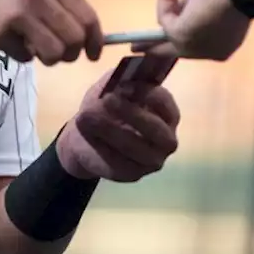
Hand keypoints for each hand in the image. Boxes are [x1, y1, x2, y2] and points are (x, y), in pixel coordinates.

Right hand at [0, 0, 102, 65]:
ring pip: (52, 53)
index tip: (93, 54)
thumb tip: (85, 35)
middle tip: (62, 54)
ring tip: (38, 49)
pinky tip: (12, 40)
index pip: (87, 18)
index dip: (95, 41)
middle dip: (71, 53)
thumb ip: (60, 1)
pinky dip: (22, 54)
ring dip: (49, 58)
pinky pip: (24, 57)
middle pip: (72, 40)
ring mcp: (17, 15)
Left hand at [56, 65, 180, 182]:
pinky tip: (86, 134)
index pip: (164, 102)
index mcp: (166, 113)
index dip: (146, 92)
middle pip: (156, 129)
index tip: (124, 85)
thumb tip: (122, 79)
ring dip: (109, 130)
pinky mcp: (133, 175)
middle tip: (108, 99)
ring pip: (135, 148)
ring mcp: (152, 160)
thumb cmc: (105, 106)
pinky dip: (100, 147)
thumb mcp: (109, 87)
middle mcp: (166, 139)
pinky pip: (118, 164)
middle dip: (131, 113)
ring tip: (86, 115)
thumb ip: (118, 80)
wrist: (87, 134)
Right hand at [133, 0, 250, 60]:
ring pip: (169, 32)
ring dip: (166, 8)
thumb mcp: (216, 2)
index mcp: (223, 45)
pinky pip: (164, 18)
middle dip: (155, 47)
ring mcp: (194, 47)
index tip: (164, 40)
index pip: (196, 46)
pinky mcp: (180, 36)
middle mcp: (208, 52)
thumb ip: (199, 10)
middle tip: (138, 47)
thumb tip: (184, 8)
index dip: (179, 41)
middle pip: (176, 50)